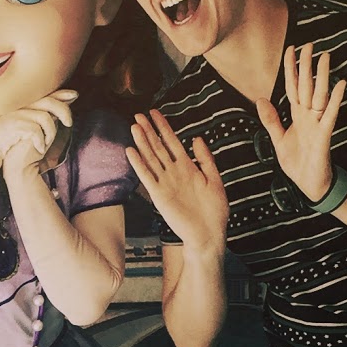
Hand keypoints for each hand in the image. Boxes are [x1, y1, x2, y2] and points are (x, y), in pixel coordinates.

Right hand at [0, 88, 76, 177]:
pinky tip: (39, 149)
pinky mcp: (15, 125)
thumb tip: (60, 115)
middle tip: (69, 122)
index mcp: (26, 106)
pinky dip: (40, 141)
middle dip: (63, 110)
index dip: (61, 94)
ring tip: (46, 144)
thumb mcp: (30, 128)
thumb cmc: (12, 141)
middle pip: (49, 102)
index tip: (75, 95)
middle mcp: (23, 107)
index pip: (47, 95)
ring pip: (45, 117)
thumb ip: (43, 119)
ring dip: (50, 133)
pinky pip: (35, 130)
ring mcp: (18, 115)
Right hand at [127, 111, 228, 253]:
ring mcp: (165, 183)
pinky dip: (139, 164)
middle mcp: (173, 173)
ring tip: (134, 127)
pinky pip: (147, 176)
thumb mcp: (215, 179)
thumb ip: (205, 159)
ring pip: (151, 158)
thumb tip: (197, 138)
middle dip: (148, 130)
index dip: (163, 127)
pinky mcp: (159, 195)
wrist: (209, 233)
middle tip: (138, 115)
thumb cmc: (215, 210)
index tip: (155, 113)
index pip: (172, 142)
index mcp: (187, 167)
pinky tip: (131, 151)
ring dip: (142, 142)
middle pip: (158, 147)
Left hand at [256, 43, 346, 201]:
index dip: (291, 69)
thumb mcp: (278, 140)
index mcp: (297, 115)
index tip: (290, 49)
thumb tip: (260, 99)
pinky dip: (335, 100)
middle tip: (309, 44)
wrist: (309, 184)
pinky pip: (330, 114)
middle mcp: (308, 115)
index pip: (293, 87)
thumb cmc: (297, 162)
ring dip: (322, 76)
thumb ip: (271, 120)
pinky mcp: (324, 135)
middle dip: (306, 66)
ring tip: (325, 57)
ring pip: (319, 95)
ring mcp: (317, 123)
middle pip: (306, 86)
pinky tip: (340, 84)